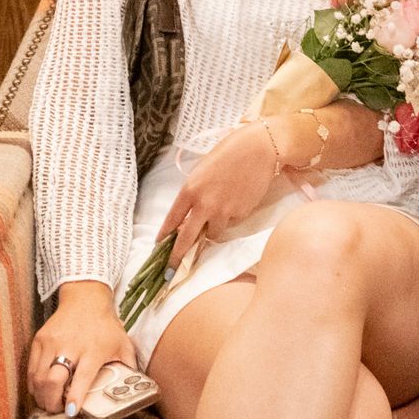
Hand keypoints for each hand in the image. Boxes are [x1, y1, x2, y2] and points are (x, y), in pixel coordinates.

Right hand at [29, 280, 135, 418]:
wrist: (85, 299)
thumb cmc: (105, 325)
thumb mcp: (122, 343)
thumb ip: (129, 365)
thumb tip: (136, 387)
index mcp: (93, 350)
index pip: (82, 378)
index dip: (74, 397)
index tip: (71, 412)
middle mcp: (70, 346)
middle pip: (53, 380)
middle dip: (52, 402)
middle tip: (57, 410)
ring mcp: (52, 342)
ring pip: (38, 378)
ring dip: (41, 397)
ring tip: (49, 402)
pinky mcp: (39, 340)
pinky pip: (30, 370)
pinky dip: (33, 385)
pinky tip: (41, 390)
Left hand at [156, 123, 278, 266]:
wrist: (259, 147)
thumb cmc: (229, 151)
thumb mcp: (203, 169)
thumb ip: (195, 192)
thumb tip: (191, 215)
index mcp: (190, 190)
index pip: (171, 220)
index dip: (164, 236)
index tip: (159, 247)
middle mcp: (204, 204)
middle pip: (186, 239)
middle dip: (177, 257)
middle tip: (170, 271)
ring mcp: (223, 211)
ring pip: (213, 234)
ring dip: (212, 229)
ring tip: (221, 210)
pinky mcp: (241, 214)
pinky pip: (232, 222)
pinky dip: (232, 216)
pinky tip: (238, 197)